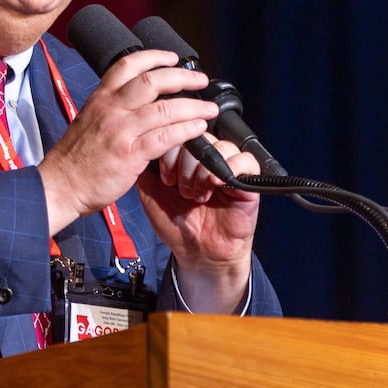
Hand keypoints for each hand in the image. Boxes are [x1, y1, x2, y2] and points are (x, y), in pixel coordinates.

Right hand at [38, 50, 217, 234]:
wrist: (59, 186)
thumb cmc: (75, 159)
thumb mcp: (89, 121)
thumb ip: (112, 110)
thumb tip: (139, 104)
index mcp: (100, 99)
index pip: (128, 65)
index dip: (154, 56)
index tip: (173, 57)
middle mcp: (110, 109)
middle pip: (152, 81)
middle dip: (182, 77)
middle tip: (200, 80)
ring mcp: (120, 131)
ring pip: (164, 109)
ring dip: (193, 106)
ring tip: (210, 109)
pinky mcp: (129, 155)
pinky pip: (164, 137)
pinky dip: (186, 131)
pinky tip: (198, 129)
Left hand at [137, 138, 261, 312]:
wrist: (198, 253)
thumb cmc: (177, 225)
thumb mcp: (151, 193)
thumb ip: (144, 168)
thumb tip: (138, 145)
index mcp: (185, 158)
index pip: (179, 134)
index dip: (170, 152)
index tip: (165, 178)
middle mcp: (207, 159)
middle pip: (200, 137)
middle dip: (186, 163)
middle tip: (181, 189)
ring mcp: (228, 167)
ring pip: (222, 146)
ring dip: (205, 170)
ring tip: (198, 194)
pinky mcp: (248, 180)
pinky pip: (247, 160)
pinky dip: (232, 168)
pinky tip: (216, 185)